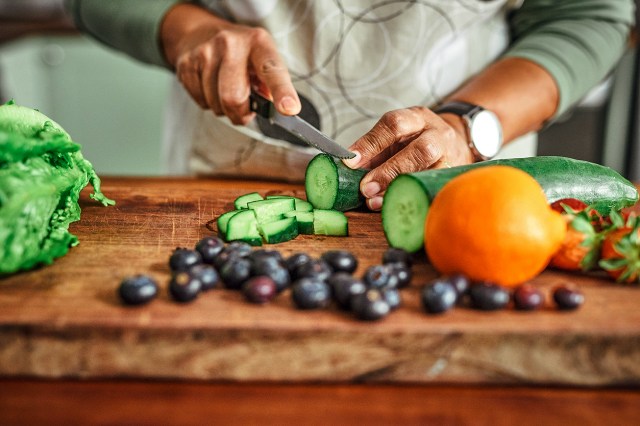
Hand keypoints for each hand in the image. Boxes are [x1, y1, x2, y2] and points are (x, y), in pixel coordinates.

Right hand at [161, 4, 299, 123]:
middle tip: (244, 110)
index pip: (271, 70)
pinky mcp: (186, 64)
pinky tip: (211, 86)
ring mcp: (205, 52)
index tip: (289, 109)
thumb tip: (273, 109)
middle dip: (240, 114)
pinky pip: (201, 102)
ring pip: (216, 105)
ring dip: (224, 108)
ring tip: (226, 89)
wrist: (200, 33)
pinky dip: (208, 102)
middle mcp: (230, 44)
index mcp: (258, 42)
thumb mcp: (262, 59)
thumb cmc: (241, 54)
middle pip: (234, 98)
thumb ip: (271, 85)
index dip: (282, 92)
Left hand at [342, 107, 474, 209]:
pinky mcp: (452, 177)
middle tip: (366, 188)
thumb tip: (348, 169)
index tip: (351, 162)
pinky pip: (431, 190)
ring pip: (429, 172)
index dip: (371, 144)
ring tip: (375, 201)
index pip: (394, 124)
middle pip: (419, 150)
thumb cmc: (416, 142)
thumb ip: (373, 151)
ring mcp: (449, 157)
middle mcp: (437, 134)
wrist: (455, 143)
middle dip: (389, 171)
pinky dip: (410, 199)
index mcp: (417, 118)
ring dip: (398, 188)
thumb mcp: (396, 137)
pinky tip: (394, 207)